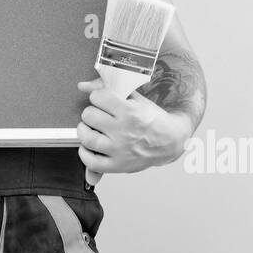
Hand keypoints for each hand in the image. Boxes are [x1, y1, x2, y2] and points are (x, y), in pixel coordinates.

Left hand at [75, 77, 193, 178]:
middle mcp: (124, 131)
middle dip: (91, 112)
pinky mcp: (118, 165)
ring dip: (85, 131)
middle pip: (89, 116)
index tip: (102, 101)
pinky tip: (90, 147)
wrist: (170, 142)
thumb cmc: (152, 119)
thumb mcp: (135, 99)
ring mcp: (120, 150)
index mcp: (130, 112)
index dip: (98, 97)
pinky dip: (85, 153)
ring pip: (87, 138)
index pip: (98, 97)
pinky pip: (91, 162)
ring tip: (91, 129)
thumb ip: (108, 89)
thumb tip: (82, 86)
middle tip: (98, 116)